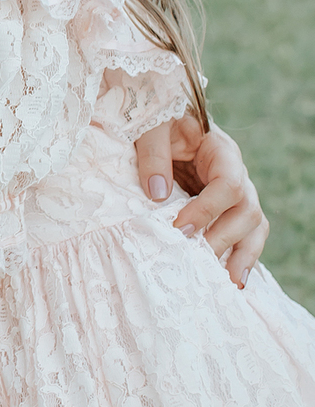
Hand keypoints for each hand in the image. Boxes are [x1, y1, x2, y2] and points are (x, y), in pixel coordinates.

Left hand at [133, 116, 267, 286]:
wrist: (163, 125)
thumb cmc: (158, 122)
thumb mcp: (150, 127)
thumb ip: (153, 154)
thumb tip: (157, 194)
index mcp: (221, 151)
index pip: (229, 184)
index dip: (208, 209)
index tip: (181, 228)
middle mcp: (236, 174)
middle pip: (247, 210)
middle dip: (223, 239)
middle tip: (196, 260)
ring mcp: (236, 194)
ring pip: (254, 227)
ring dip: (243, 256)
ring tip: (229, 283)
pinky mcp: (228, 210)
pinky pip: (245, 235)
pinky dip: (241, 258)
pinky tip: (232, 281)